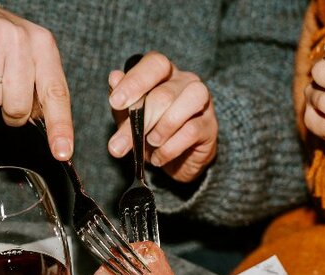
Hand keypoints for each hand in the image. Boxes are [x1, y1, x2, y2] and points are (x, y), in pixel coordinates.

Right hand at [0, 0, 72, 159]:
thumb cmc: (2, 43)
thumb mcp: (30, 59)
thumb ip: (42, 91)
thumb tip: (50, 130)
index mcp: (44, 45)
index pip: (56, 93)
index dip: (60, 126)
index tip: (62, 152)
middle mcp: (21, 38)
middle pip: (19, 105)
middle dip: (11, 110)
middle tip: (5, 92)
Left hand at [107, 52, 217, 182]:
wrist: (177, 160)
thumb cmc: (151, 131)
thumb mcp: (130, 118)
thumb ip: (122, 102)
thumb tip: (114, 78)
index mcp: (164, 72)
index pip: (154, 64)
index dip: (134, 82)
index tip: (116, 102)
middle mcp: (186, 81)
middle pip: (164, 94)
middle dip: (139, 121)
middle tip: (118, 145)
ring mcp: (202, 101)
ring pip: (183, 106)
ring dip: (160, 129)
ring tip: (149, 143)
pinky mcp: (210, 125)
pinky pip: (190, 131)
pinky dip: (170, 148)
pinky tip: (159, 157)